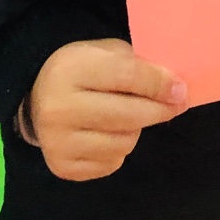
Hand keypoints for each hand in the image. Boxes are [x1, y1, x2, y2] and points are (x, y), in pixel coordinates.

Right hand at [25, 38, 188, 180]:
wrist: (38, 95)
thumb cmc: (83, 69)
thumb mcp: (105, 52)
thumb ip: (138, 65)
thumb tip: (174, 88)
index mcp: (71, 69)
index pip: (126, 76)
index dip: (159, 84)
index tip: (181, 90)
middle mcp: (59, 108)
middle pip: (128, 116)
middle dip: (159, 110)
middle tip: (175, 105)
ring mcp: (57, 141)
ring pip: (123, 143)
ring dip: (136, 130)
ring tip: (127, 116)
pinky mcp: (61, 166)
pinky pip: (111, 163)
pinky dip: (119, 149)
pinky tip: (108, 133)